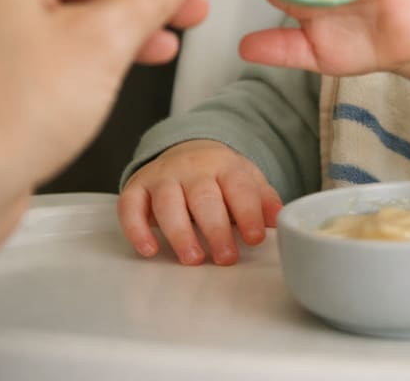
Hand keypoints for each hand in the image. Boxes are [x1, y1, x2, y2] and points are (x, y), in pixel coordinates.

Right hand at [118, 140, 282, 264]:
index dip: (248, 213)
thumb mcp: (247, 180)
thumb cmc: (221, 175)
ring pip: (167, 202)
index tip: (255, 238)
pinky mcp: (137, 186)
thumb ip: (263, 199)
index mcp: (225, 166)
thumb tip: (278, 219)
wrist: (188, 150)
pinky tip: (149, 250)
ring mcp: (163, 176)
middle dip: (215, 229)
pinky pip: (130, 205)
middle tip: (226, 258)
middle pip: (203, 197)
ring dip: (180, 232)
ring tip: (193, 259)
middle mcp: (192, 168)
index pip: (238, 188)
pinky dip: (136, 228)